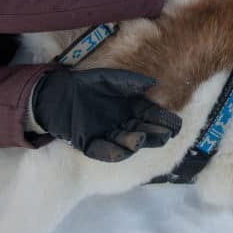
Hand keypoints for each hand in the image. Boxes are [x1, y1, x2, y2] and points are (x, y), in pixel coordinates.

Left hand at [31, 67, 181, 161]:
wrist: (57, 93)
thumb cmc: (85, 85)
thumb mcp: (108, 79)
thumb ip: (128, 82)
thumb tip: (150, 84)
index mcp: (129, 109)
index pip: (150, 116)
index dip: (163, 120)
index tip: (175, 124)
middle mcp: (121, 123)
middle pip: (142, 131)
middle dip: (154, 134)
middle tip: (165, 135)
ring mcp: (105, 135)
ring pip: (124, 142)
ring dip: (134, 142)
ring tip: (142, 138)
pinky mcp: (88, 143)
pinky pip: (102, 150)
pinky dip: (111, 152)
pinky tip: (121, 151)